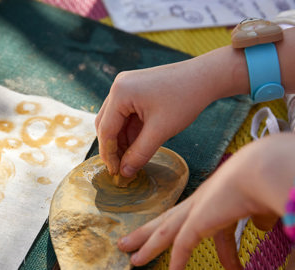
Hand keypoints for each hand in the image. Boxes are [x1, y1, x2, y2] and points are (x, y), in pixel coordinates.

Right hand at [96, 59, 215, 176]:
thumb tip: (125, 173)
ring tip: (132, 159)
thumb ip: (139, 153)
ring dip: (122, 140)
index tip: (115, 174)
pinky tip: (138, 144)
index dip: (109, 154)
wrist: (206, 77)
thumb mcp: (160, 131)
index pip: (105, 130)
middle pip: (106, 124)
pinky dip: (130, 131)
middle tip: (122, 168)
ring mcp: (126, 87)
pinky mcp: (135, 89)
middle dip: (113, 147)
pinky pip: (126, 114)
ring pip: (116, 120)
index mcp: (120, 93)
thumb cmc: (184, 100)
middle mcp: (118, 87)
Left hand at [117, 133, 294, 268]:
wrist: (261, 170)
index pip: (188, 220)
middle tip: (127, 243)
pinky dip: (176, 261)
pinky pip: (182, 246)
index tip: (174, 252)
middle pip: (164, 222)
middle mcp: (197, 203)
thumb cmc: (261, 182)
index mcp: (208, 198)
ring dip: (148, 246)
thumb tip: (262, 225)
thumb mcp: (258, 204)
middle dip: (145, 234)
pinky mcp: (198, 221)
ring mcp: (195, 211)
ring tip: (134, 260)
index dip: (179, 236)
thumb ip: (257, 216)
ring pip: (163, 232)